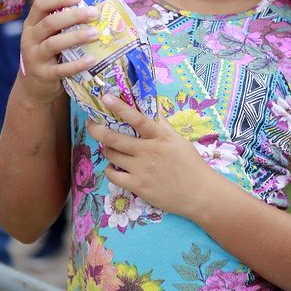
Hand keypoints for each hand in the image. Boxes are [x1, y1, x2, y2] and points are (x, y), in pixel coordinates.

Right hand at [19, 0, 99, 103]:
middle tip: (94, 13)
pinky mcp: (44, 75)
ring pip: (54, 44)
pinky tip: (92, 60)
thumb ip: (62, 24)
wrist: (34, 87)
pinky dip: (77, 64)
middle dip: (73, 16)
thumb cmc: (49, 54)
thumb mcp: (48, 36)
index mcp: (32, 24)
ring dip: (76, 37)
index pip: (40, 5)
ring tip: (95, 34)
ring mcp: (35, 57)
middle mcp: (30, 39)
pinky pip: (61, 69)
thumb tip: (93, 7)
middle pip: (50, 23)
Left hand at [86, 94, 213, 218]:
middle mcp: (148, 151)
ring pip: (112, 155)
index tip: (106, 98)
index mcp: (160, 136)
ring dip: (107, 149)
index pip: (137, 118)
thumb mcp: (178, 140)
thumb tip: (150, 110)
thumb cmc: (191, 163)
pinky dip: (110, 169)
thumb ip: (162, 126)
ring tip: (109, 147)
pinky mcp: (137, 186)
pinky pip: (113, 175)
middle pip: (114, 138)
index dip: (120, 107)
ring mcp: (141, 169)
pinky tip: (115, 166)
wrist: (199, 193)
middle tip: (91, 124)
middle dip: (97, 129)